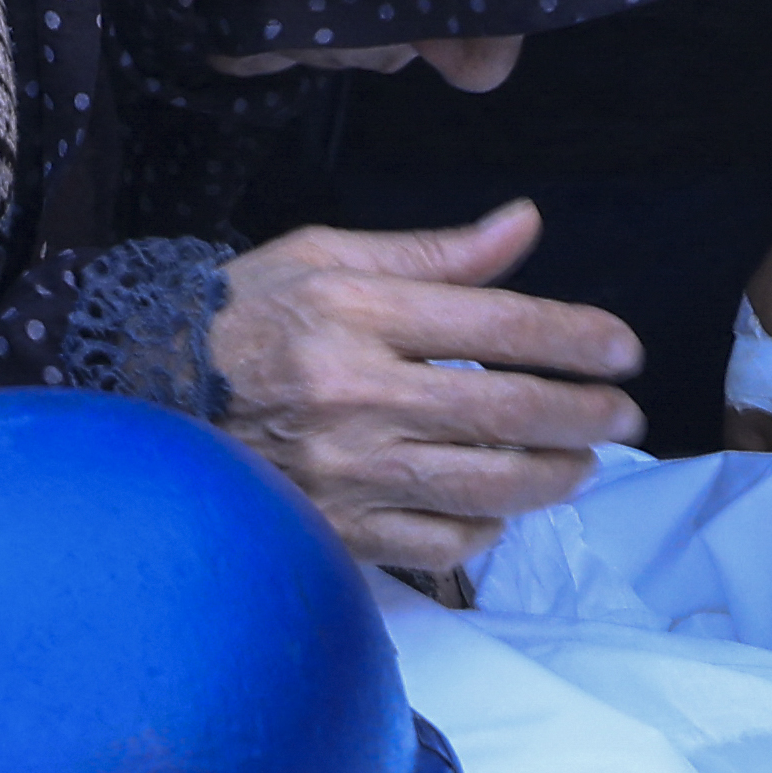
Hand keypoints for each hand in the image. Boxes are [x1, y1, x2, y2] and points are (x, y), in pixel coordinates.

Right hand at [214, 204, 645, 570]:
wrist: (147, 393)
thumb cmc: (244, 316)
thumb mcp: (326, 256)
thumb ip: (434, 253)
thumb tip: (524, 227)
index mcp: (355, 313)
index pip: (497, 324)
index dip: (575, 338)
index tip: (624, 349)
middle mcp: (354, 394)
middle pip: (504, 410)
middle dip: (584, 413)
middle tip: (623, 415)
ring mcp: (344, 470)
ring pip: (483, 486)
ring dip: (552, 476)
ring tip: (581, 463)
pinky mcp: (334, 527)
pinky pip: (436, 545)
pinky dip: (484, 530)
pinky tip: (501, 508)